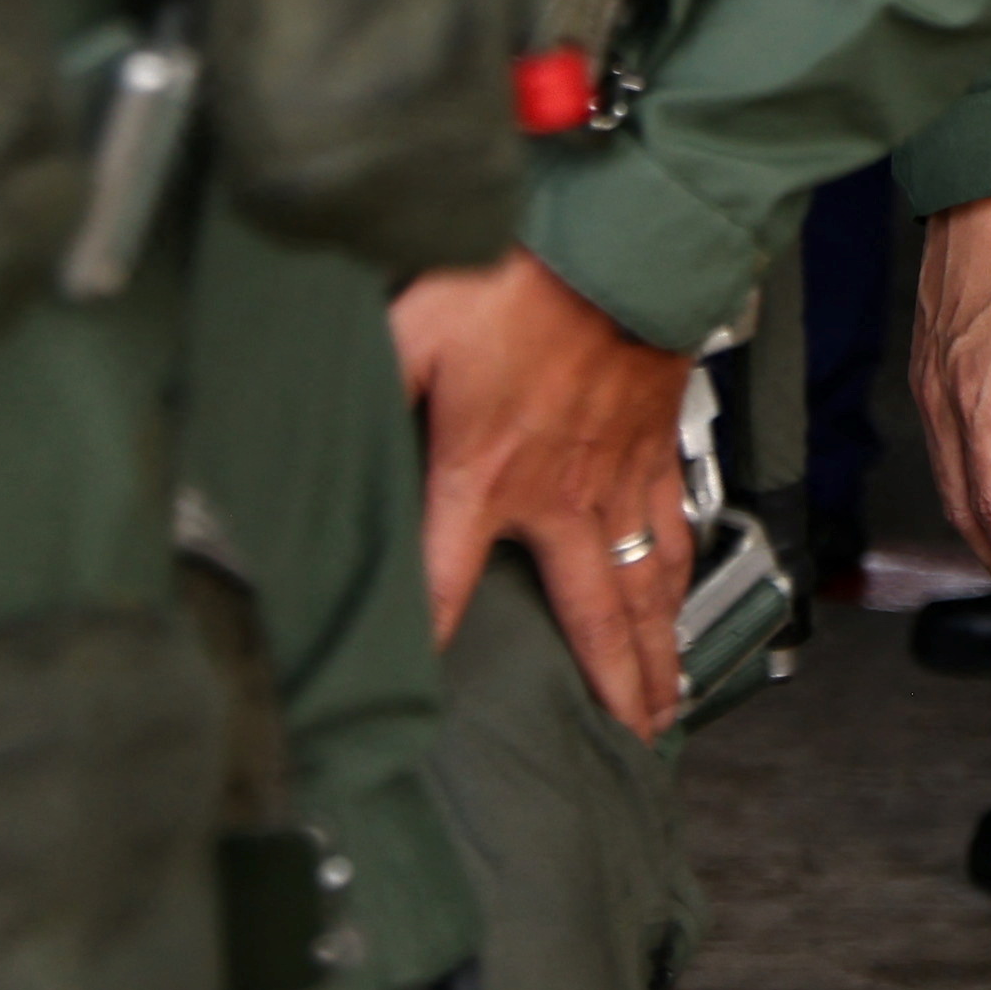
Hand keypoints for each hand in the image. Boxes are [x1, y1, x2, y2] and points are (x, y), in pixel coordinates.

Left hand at [391, 254, 696, 736]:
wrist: (620, 243)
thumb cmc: (517, 280)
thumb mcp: (414, 326)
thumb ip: (369, 385)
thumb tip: (308, 424)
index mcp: (486, 475)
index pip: (443, 587)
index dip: (426, 647)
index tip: (415, 714)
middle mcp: (560, 495)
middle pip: (588, 619)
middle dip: (604, 688)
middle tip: (619, 746)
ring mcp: (617, 478)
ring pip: (641, 588)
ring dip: (654, 652)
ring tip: (662, 706)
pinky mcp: (655, 449)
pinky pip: (675, 531)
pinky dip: (682, 579)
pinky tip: (682, 606)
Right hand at [915, 189, 990, 609]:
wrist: (980, 201)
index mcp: (979, 402)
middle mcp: (943, 404)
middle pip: (961, 505)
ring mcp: (929, 389)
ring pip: (946, 480)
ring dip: (978, 525)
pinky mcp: (928, 372)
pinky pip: (941, 448)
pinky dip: (964, 485)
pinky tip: (989, 489)